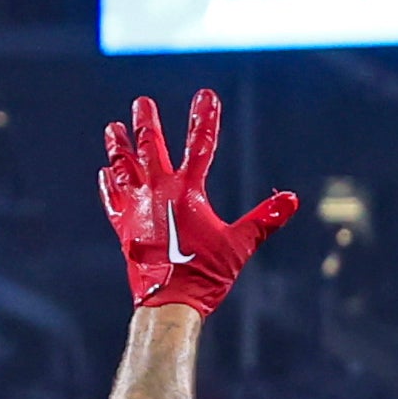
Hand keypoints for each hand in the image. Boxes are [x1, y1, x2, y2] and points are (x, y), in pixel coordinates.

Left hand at [99, 90, 298, 314]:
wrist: (169, 302)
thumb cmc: (205, 275)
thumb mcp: (240, 245)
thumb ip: (265, 219)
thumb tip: (292, 199)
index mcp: (187, 192)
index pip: (200, 146)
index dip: (205, 119)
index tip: (206, 95)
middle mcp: (158, 193)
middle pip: (151, 149)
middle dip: (147, 123)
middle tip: (141, 102)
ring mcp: (137, 210)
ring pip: (124, 170)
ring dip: (119, 148)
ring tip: (112, 129)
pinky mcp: (125, 230)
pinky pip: (113, 201)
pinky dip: (109, 185)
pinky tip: (105, 173)